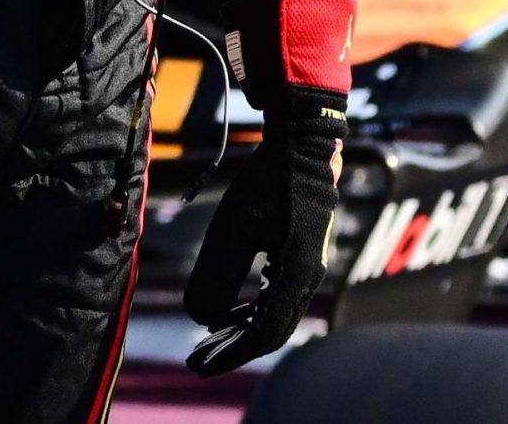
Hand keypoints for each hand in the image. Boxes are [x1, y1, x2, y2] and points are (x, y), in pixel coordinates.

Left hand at [186, 0, 354, 375]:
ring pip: (276, 313)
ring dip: (242, 329)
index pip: (264, 333)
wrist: (303, 143)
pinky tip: (231, 308)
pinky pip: (279, 296)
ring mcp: (309, 265)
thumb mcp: (235, 226)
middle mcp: (308, 276)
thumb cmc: (269, 180)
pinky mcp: (303, 252)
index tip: (199, 364)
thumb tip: (202, 318)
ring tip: (209, 337)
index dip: (230, 353)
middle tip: (198, 359)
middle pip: (272, 329)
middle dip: (234, 347)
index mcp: (297, 275)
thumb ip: (218, 274)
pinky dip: (254, 309)